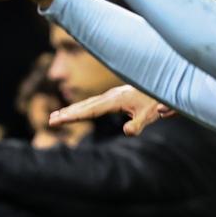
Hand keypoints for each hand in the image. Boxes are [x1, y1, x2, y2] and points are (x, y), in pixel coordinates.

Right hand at [49, 85, 173, 135]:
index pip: (90, 111)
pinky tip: (76, 111)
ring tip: (56, 116)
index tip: (58, 120)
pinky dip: (81, 107)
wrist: (165, 84)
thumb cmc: (157, 100)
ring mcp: (111, 95)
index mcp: (115, 101)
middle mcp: (110, 96)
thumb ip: (138, 124)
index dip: (73, 116)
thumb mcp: (150, 115)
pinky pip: (93, 103)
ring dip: (71, 110)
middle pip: (84, 106)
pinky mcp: (114, 97)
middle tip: (50, 121)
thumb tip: (127, 132)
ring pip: (87, 103)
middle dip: (67, 113)